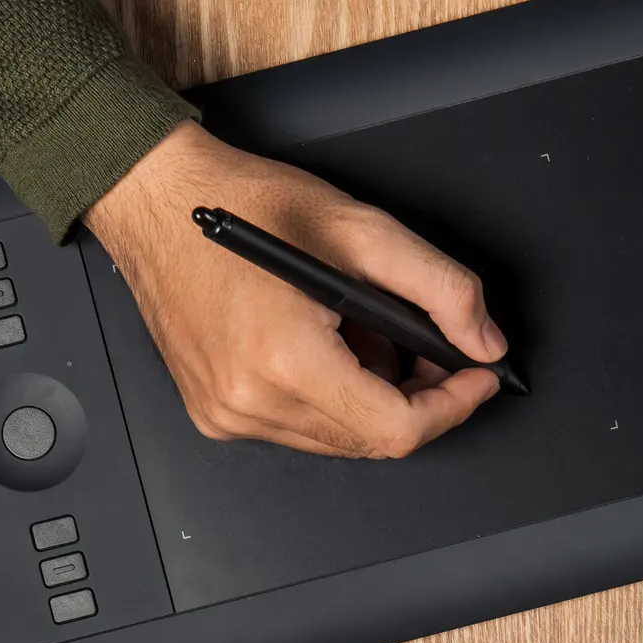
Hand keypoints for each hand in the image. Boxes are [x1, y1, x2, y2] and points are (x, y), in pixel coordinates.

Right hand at [84, 122, 509, 455]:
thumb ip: (442, 289)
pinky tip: (327, 347)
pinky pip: (298, 428)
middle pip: (371, 441)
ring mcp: (227, 414)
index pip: (397, 429)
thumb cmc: (246, 205)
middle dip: (417, 400)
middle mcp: (251, 400)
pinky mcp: (213, 414)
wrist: (158, 201)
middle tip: (429, 348)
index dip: (451, 407)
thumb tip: (484, 343)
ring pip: (337, 440)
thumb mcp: (364, 230)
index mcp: (286, 360)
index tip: (477, 378)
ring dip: (371, 399)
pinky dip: (330, 398)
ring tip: (366, 335)